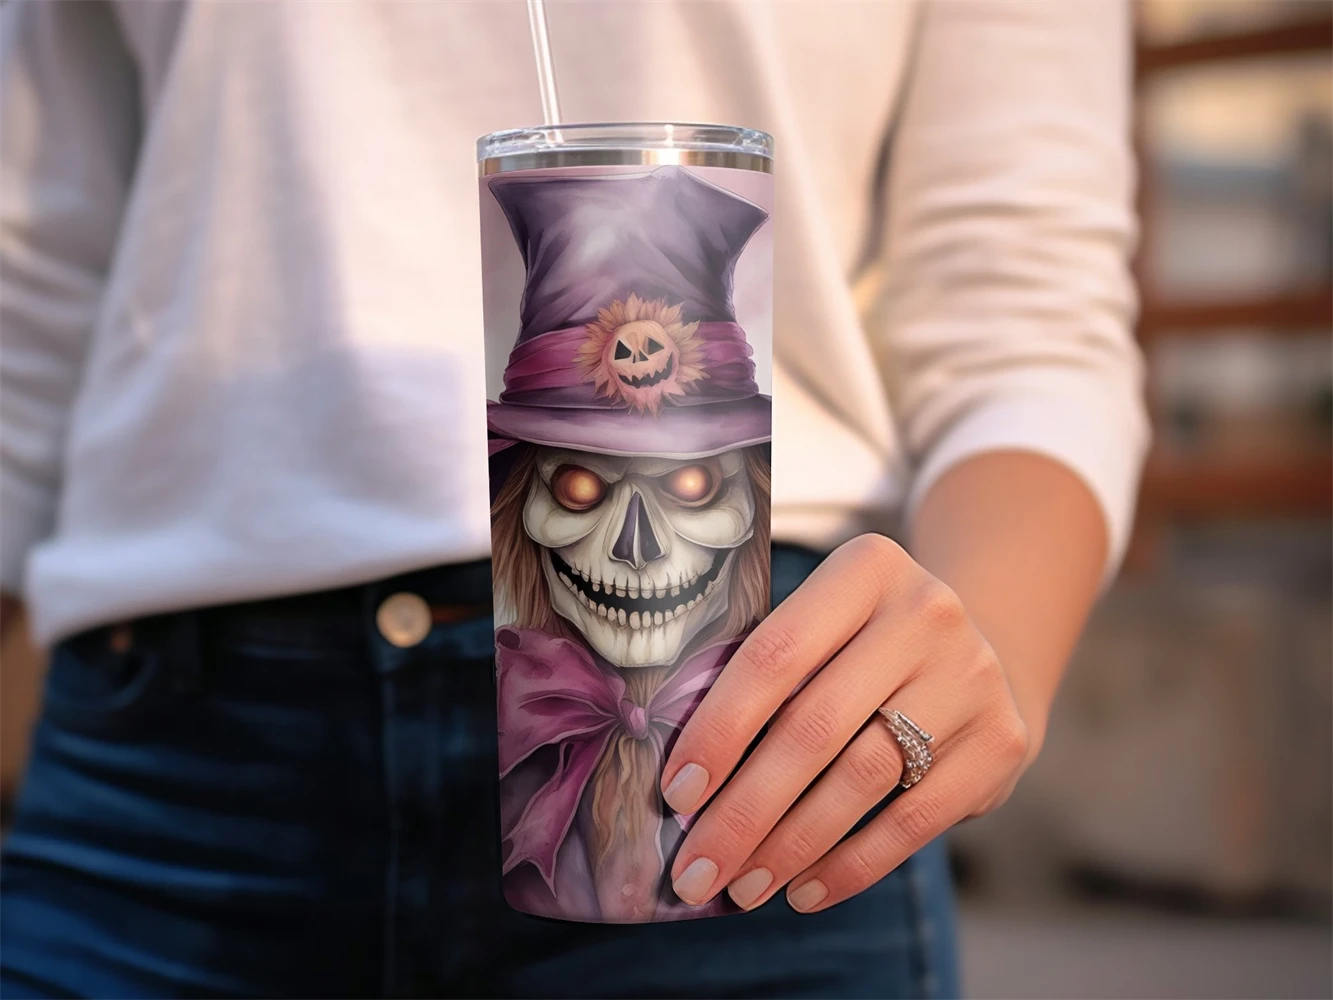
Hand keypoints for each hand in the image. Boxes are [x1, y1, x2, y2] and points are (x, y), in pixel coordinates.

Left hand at [660, 534, 1030, 912]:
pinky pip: (915, 821)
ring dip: (790, 845)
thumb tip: (684, 785)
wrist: (986, 649)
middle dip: (744, 810)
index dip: (719, 729)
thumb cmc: (863, 646)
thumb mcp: (824, 624)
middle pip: (814, 726)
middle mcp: (927, 613)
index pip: (775, 654)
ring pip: (861, 778)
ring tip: (742, 886)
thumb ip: (762, 675)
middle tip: (696, 868)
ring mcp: (971, 677)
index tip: (677, 793)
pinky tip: (803, 892)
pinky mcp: (1001, 742)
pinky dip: (851, 865)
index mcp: (865, 568)